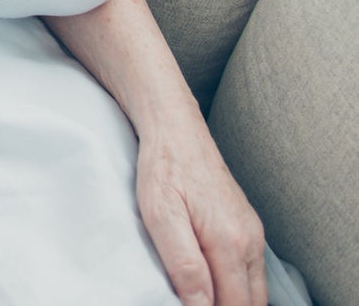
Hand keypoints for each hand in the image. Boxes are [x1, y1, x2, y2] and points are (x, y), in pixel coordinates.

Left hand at [135, 123, 265, 305]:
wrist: (175, 127)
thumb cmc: (163, 167)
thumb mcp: (161, 215)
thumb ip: (184, 264)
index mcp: (230, 242)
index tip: (186, 305)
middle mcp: (250, 240)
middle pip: (250, 303)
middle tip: (191, 301)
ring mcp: (252, 233)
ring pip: (254, 290)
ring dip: (233, 301)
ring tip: (199, 295)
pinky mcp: (247, 226)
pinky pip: (250, 271)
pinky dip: (236, 285)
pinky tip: (212, 282)